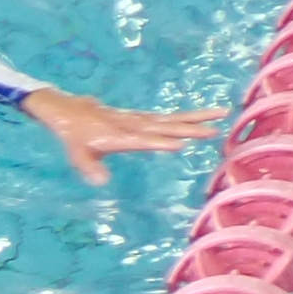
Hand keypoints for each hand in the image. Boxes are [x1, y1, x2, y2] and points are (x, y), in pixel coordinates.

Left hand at [20, 85, 223, 184]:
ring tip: (221, 114)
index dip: (159, 143)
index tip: (180, 145)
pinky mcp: (143, 117)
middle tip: (215, 130)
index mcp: (117, 136)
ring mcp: (140, 119)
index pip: (142, 140)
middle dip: (189, 129)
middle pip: (165, 127)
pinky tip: (205, 117)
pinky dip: (187, 117)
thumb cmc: (75, 136)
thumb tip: (101, 183)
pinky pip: (168, 117)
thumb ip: (89, 168)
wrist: (71, 110)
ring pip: (172, 118)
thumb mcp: (77, 154)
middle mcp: (133, 125)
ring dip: (197, 117)